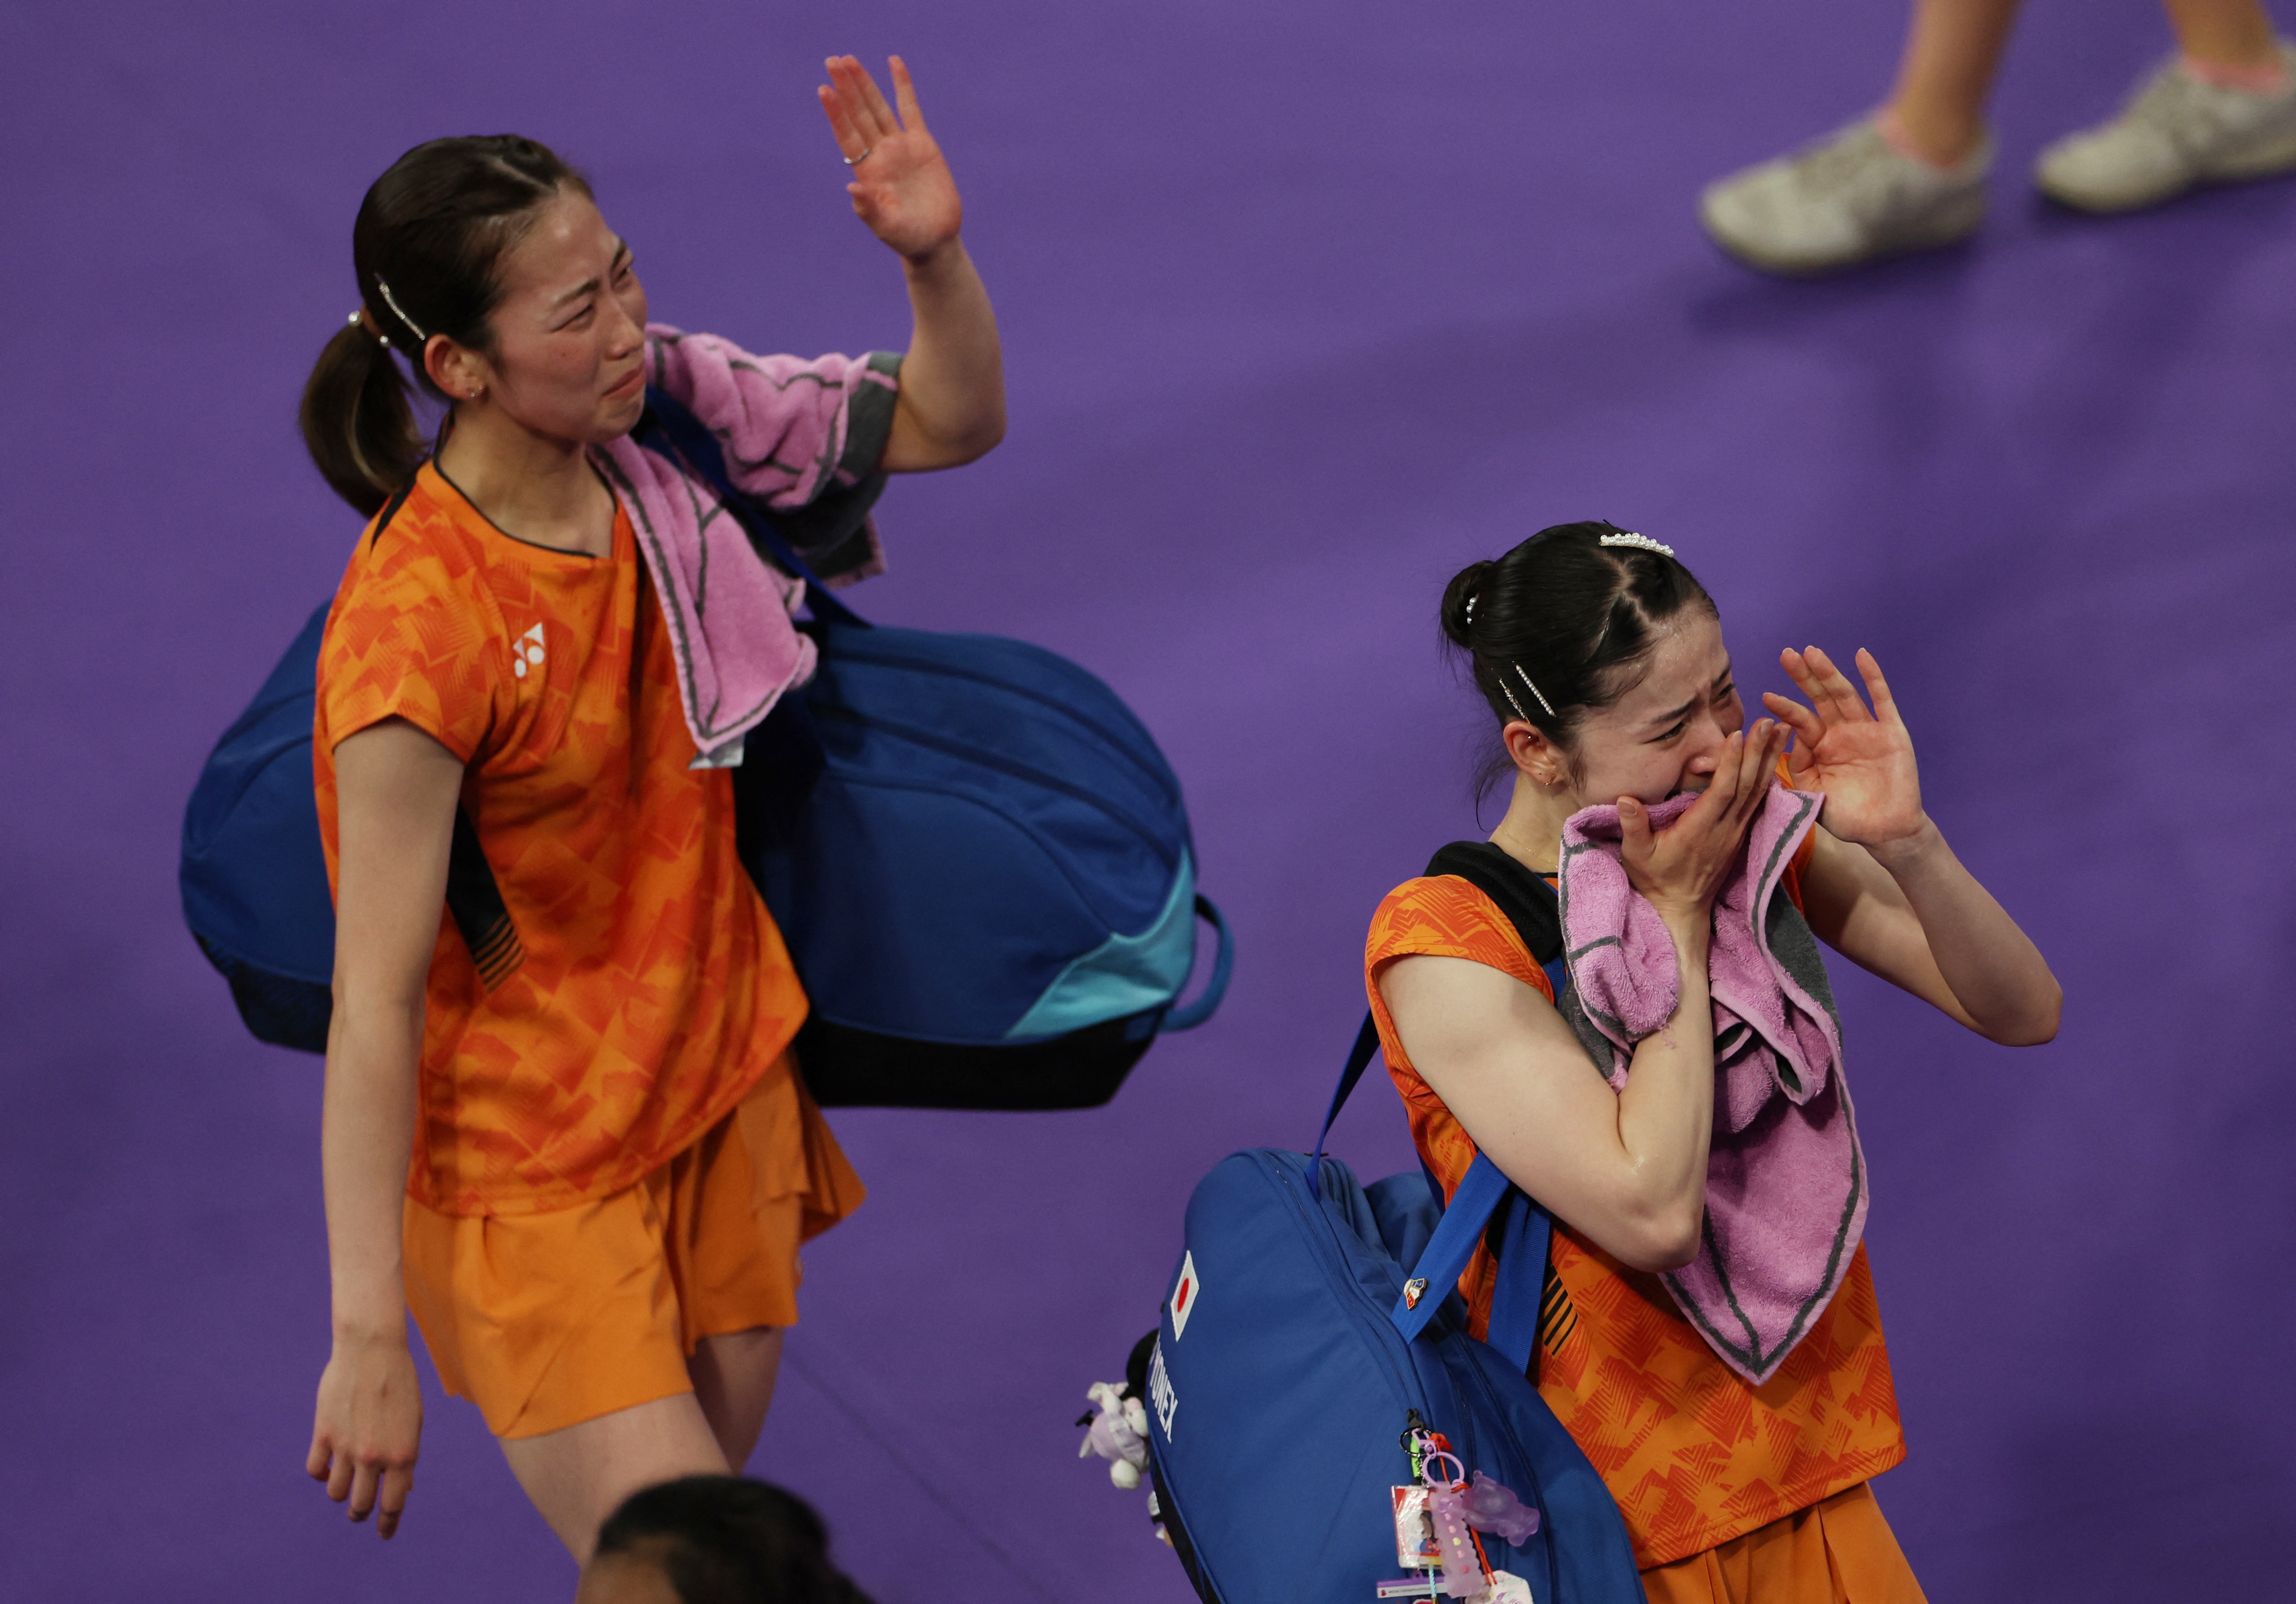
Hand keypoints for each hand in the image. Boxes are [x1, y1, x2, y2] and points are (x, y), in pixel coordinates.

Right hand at [307, 1329, 422, 1538]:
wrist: (373, 1351)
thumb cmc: (400, 1384)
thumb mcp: (414, 1422)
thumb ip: (406, 1458)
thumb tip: (403, 1490)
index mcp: (403, 1454)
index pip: (393, 1505)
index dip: (388, 1524)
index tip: (384, 1534)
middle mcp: (375, 1456)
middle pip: (361, 1505)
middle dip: (360, 1513)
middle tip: (359, 1512)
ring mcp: (347, 1447)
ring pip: (335, 1492)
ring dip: (340, 1493)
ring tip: (345, 1484)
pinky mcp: (324, 1434)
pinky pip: (316, 1470)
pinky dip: (321, 1474)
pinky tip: (327, 1467)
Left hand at [819, 56, 962, 260]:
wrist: (935, 240)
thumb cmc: (908, 238)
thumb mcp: (888, 228)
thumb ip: (869, 210)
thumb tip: (852, 187)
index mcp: (867, 172)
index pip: (847, 136)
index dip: (836, 113)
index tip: (825, 89)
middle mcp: (879, 154)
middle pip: (859, 114)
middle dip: (846, 88)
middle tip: (831, 60)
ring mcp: (900, 147)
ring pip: (878, 107)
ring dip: (864, 83)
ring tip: (849, 59)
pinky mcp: (922, 144)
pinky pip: (910, 109)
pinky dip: (903, 86)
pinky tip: (894, 62)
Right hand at [1619, 720, 1786, 930]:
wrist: (1681, 909)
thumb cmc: (1655, 880)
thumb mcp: (1636, 856)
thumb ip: (1632, 827)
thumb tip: (1626, 799)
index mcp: (1700, 830)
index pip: (1722, 792)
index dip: (1731, 763)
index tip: (1737, 735)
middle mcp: (1725, 829)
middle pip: (1747, 786)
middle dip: (1758, 752)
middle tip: (1771, 722)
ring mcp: (1736, 832)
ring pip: (1757, 791)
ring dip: (1769, 760)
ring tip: (1782, 732)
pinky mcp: (1739, 834)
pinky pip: (1757, 801)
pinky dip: (1767, 777)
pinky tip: (1773, 760)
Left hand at [1761, 646, 1924, 848]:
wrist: (1885, 832)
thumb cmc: (1846, 816)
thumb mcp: (1812, 794)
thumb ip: (1797, 770)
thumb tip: (1783, 742)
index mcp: (1821, 747)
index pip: (1801, 721)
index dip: (1786, 708)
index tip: (1766, 696)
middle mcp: (1841, 733)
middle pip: (1820, 699)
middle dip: (1804, 677)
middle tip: (1786, 654)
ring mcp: (1867, 729)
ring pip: (1845, 695)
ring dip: (1829, 673)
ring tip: (1811, 652)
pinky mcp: (1891, 731)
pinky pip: (1882, 700)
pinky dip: (1873, 677)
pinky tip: (1861, 656)